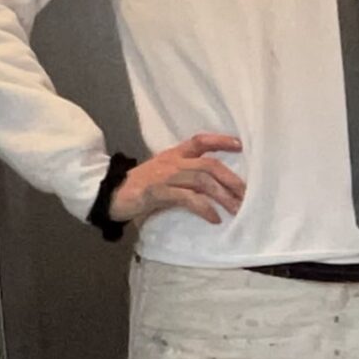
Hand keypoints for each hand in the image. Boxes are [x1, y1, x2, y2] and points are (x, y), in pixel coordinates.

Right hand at [108, 133, 244, 224]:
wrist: (110, 195)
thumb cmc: (141, 188)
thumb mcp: (165, 175)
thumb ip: (185, 175)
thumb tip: (215, 187)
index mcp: (175, 154)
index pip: (201, 141)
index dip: (221, 140)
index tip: (241, 145)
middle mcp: (173, 162)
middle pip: (209, 165)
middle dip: (231, 179)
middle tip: (248, 194)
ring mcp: (166, 176)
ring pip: (202, 180)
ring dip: (223, 195)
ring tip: (238, 209)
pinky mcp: (158, 192)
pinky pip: (187, 198)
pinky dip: (204, 208)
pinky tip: (215, 218)